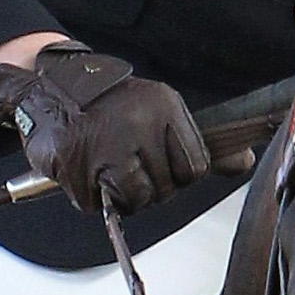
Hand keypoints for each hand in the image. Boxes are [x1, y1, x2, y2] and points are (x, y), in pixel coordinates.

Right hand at [0, 42, 209, 215]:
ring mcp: (106, 143)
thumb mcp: (161, 113)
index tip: (159, 161)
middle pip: (169, 188)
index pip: (196, 167)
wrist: (49, 89)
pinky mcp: (78, 163)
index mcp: (164, 105)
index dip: (178, 173)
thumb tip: (244, 165)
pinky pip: (102, 204)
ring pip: (139, 199)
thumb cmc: (109, 107)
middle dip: (151, 185)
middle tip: (127, 162)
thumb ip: (199, 145)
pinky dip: (96, 198)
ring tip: (110, 169)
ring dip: (125, 196)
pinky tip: (90, 172)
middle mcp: (139, 121)